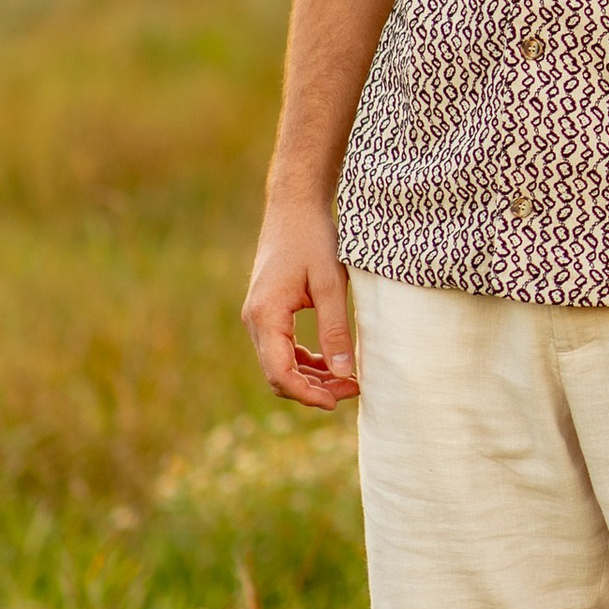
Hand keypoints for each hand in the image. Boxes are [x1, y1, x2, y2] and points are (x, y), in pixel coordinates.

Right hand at [242, 195, 359, 406]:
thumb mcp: (331, 284)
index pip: (280, 373)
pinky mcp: (268, 313)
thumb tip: (343, 373)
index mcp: (266, 316)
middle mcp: (255, 321)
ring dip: (311, 377)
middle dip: (314, 389)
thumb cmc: (314, 239)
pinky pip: (282, 350)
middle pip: (278, 374)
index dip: (308, 394)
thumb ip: (335, 330)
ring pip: (280, 365)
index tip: (338, 402)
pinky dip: (305, 361)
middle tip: (353, 389)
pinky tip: (332, 361)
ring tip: (349, 379)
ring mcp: (259, 318)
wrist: (295, 207)